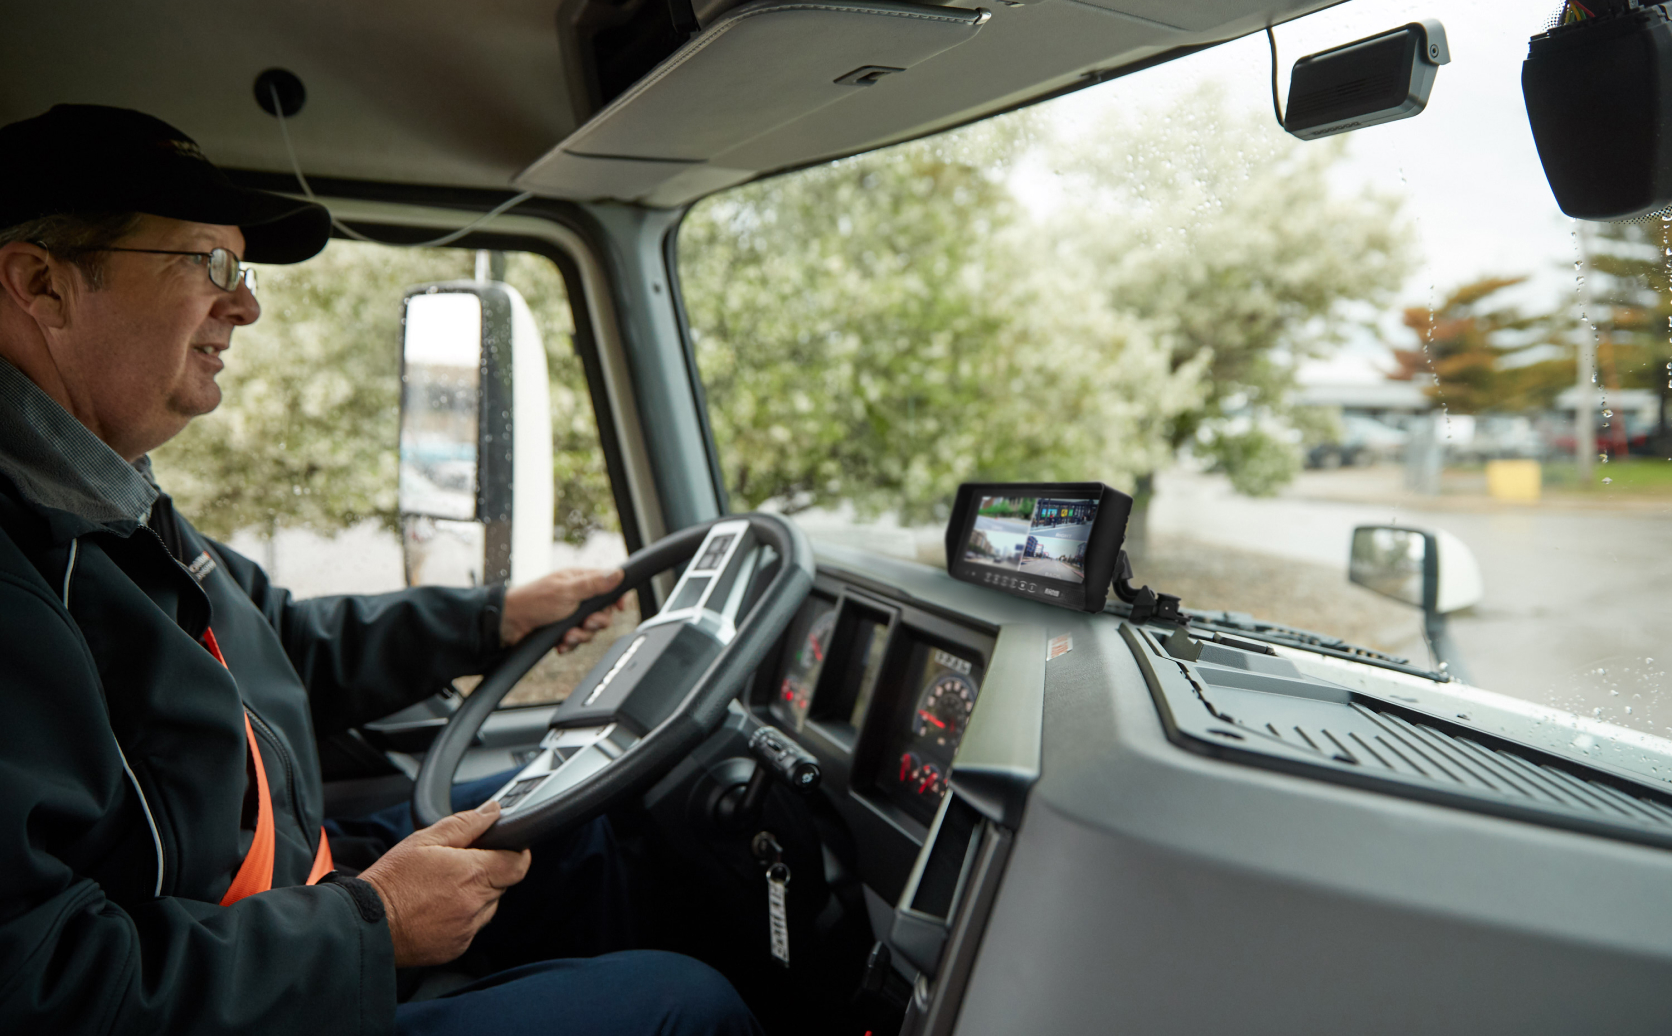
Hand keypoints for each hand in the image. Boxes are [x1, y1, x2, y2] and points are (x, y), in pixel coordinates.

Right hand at [358, 800, 531, 967]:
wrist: (365, 924)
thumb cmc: (391, 880)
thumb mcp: (425, 840)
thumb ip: (466, 823)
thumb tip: (492, 811)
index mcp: (473, 874)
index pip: (518, 863)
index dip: (516, 852)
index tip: (507, 847)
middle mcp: (475, 904)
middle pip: (503, 884)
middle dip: (489, 871)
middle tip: (459, 865)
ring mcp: (467, 928)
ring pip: (488, 906)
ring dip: (476, 895)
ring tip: (442, 888)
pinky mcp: (457, 947)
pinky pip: (471, 926)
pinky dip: (462, 916)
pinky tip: (436, 908)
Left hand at [499, 568, 626, 648]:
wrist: (508, 625)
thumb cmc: (532, 601)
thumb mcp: (567, 592)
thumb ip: (594, 584)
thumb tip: (618, 573)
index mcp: (579, 580)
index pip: (608, 585)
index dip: (617, 597)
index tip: (620, 607)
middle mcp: (576, 596)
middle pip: (603, 611)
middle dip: (596, 622)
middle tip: (586, 623)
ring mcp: (569, 613)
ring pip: (590, 629)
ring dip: (580, 635)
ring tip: (567, 635)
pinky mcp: (562, 629)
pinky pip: (577, 640)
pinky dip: (570, 643)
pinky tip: (560, 642)